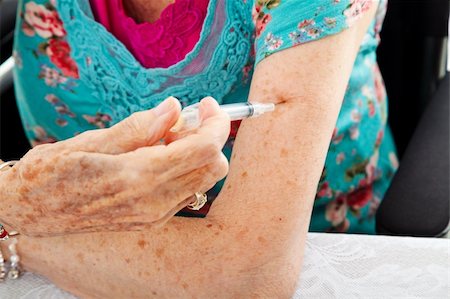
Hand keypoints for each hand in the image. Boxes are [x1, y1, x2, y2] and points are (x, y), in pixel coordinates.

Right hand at [0, 97, 229, 235]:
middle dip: (209, 137)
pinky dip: (185, 169)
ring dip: (197, 153)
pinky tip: (159, 156)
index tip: (205, 104)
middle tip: (182, 119)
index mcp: (139, 178)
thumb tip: (175, 108)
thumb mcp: (92, 141)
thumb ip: (140, 127)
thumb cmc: (51, 174)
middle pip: (214, 167)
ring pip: (205, 180)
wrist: (29, 212)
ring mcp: (155, 215)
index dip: (215, 122)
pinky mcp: (152, 219)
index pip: (205, 149)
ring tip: (164, 137)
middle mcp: (154, 202)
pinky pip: (187, 191)